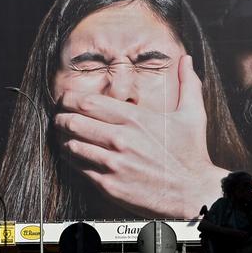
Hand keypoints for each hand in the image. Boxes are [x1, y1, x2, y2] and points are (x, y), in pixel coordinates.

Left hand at [54, 55, 225, 217]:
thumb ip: (188, 83)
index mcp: (135, 118)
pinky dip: (72, 161)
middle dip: (60, 118)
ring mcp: (113, 163)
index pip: (88, 102)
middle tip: (58, 118)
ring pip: (71, 145)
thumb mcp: (193, 114)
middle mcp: (120, 139)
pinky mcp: (108, 185)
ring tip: (63, 137)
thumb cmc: (191, 154)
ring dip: (63, 140)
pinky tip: (74, 157)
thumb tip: (186, 59)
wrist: (193, 193)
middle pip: (73, 121)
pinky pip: (78, 169)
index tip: (65, 100)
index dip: (69, 99)